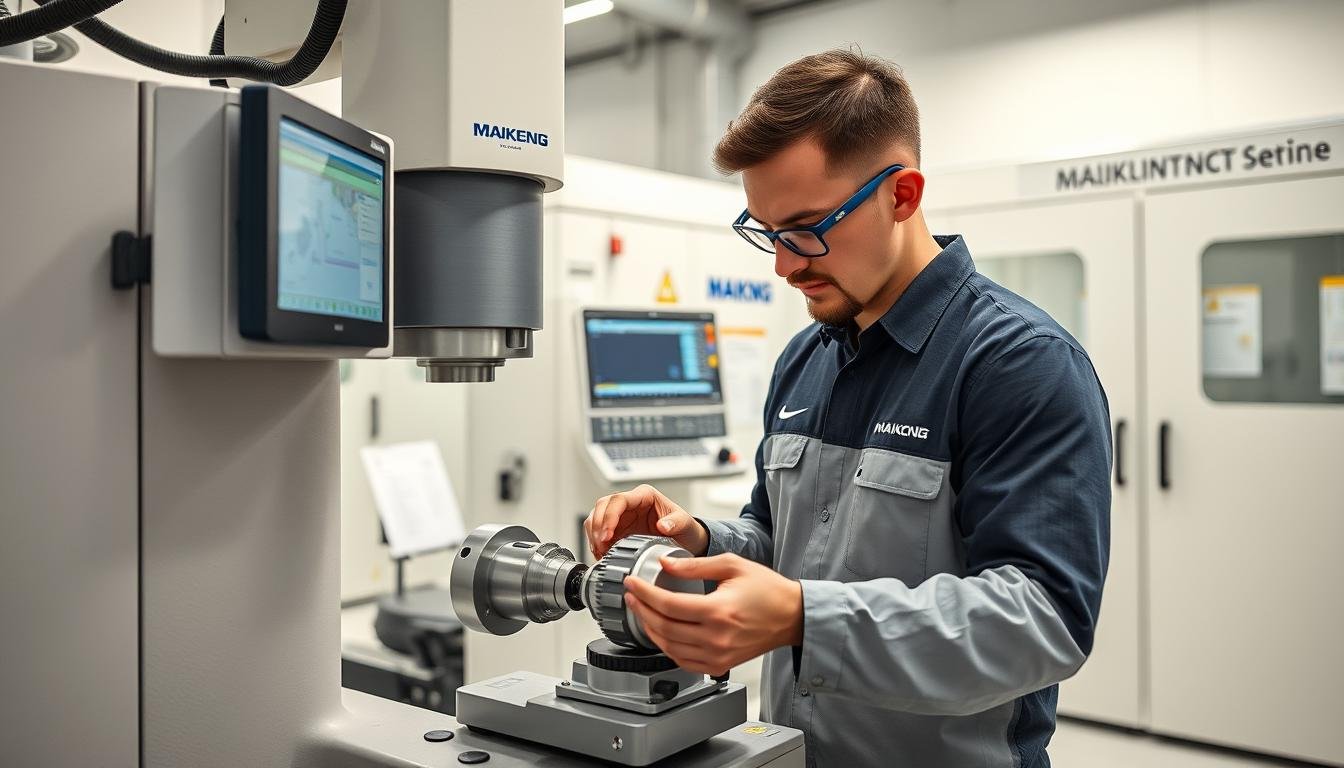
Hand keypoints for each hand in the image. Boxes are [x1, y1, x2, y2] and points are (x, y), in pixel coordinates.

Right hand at [584, 484, 708, 559]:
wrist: (685, 541)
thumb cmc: (684, 528)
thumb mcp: (685, 524)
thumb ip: (676, 523)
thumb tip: (663, 525)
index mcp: (644, 496)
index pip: (619, 500)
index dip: (609, 516)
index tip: (608, 534)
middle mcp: (630, 503)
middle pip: (602, 506)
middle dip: (598, 526)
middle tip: (601, 545)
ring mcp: (622, 516)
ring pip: (597, 517)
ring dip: (594, 534)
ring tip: (600, 551)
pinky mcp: (618, 529)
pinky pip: (599, 531)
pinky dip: (596, 542)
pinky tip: (601, 553)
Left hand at [623, 553, 802, 676]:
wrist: (791, 616)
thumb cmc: (768, 590)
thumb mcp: (731, 566)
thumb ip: (694, 566)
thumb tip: (664, 564)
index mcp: (718, 611)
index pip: (668, 605)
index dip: (644, 593)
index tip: (632, 583)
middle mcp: (716, 638)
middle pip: (664, 627)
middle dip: (641, 610)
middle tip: (632, 595)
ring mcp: (718, 655)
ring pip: (670, 647)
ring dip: (650, 629)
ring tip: (642, 611)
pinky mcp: (720, 665)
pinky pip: (684, 662)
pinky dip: (667, 648)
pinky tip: (661, 633)